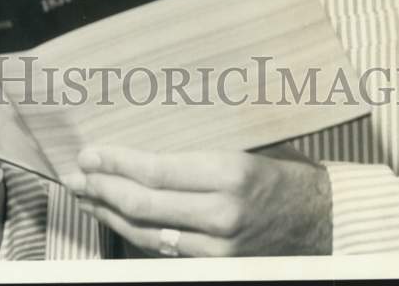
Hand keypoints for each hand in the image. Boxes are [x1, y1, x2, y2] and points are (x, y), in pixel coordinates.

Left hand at [62, 144, 331, 256]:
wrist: (324, 219)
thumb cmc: (282, 170)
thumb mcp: (245, 145)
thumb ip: (197, 148)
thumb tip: (143, 132)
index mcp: (228, 173)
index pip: (154, 170)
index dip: (115, 164)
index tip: (88, 154)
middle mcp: (221, 213)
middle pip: (143, 205)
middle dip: (101, 190)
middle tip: (74, 177)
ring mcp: (219, 248)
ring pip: (147, 233)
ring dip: (110, 215)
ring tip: (85, 198)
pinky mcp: (220, 266)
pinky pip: (165, 251)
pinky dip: (135, 234)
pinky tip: (117, 219)